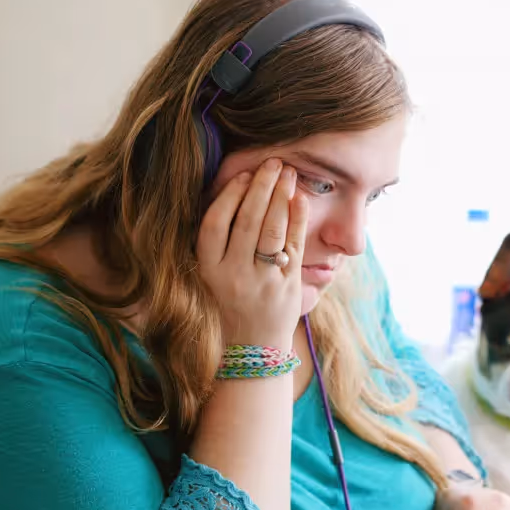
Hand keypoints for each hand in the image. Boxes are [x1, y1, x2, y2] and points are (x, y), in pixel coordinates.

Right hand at [197, 158, 308, 350]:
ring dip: (281, 198)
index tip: (243, 175)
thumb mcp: (213, 274)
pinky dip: (298, 221)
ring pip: (271, 232)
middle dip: (261, 188)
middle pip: (246, 222)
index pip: (213, 224)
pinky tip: (301, 199)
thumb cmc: (232, 301)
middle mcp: (232, 275)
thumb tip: (236, 192)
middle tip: (273, 162)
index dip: (228, 196)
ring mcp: (261, 282)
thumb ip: (219, 241)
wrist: (253, 348)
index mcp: (208, 269)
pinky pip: (294, 247)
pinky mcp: (287, 288)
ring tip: (289, 174)